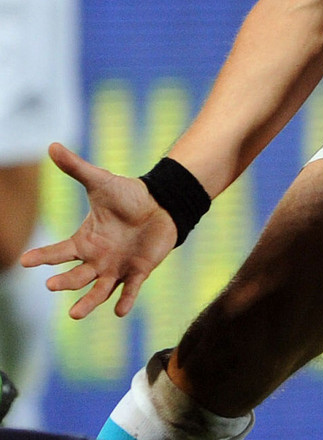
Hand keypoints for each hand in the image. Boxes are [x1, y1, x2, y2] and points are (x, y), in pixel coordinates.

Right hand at [20, 143, 176, 318]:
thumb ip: (76, 168)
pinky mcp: (138, 271)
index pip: (58, 252)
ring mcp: (117, 268)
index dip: (42, 257)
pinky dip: (125, 301)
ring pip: (98, 291)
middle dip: (63, 282)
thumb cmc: (128, 195)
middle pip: (75, 276)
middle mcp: (97, 259)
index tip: (24, 260)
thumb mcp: (100, 181)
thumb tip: (52, 145)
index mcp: (85, 241)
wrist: (161, 203)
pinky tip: (119, 311)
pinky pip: (130, 290)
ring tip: (75, 314)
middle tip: (50, 285)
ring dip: (87, 303)